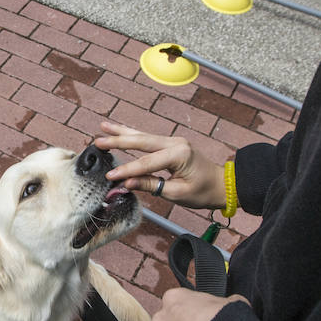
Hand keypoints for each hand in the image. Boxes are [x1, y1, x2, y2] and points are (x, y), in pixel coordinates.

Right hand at [94, 121, 225, 208]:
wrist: (221, 184)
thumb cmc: (203, 191)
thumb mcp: (177, 193)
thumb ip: (151, 186)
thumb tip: (127, 183)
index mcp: (179, 154)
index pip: (147, 163)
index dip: (127, 170)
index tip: (110, 176)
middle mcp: (176, 143)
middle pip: (142, 141)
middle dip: (118, 141)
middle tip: (98, 140)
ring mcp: (173, 141)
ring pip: (143, 136)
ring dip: (122, 132)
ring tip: (103, 126)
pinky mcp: (171, 144)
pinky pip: (148, 139)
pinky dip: (133, 135)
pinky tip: (120, 130)